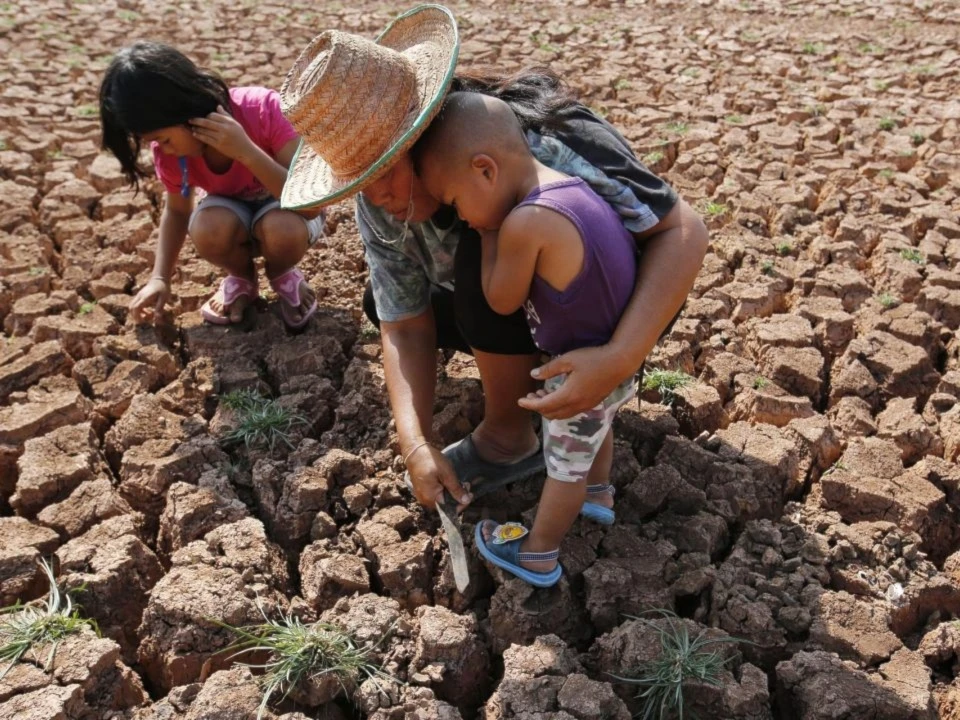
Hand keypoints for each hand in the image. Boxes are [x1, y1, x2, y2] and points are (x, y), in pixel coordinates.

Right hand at [129, 277, 170, 323]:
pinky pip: (135, 304)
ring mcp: (139, 295)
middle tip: (144, 321)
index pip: (136, 308)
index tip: (143, 321)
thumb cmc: (163, 288)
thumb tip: (157, 319)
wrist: (160, 278)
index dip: (137, 316)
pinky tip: (147, 311)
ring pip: (132, 306)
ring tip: (147, 316)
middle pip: (131, 308)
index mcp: (145, 298)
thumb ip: (159, 308)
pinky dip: (139, 309)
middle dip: (135, 316)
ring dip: (136, 313)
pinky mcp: (140, 295)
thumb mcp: (164, 299)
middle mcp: (139, 296)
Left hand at [189, 106, 253, 161]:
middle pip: (207, 122)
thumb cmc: (240, 136)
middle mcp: (225, 129)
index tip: (201, 116)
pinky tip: (195, 134)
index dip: (206, 115)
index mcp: (229, 122)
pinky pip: (206, 139)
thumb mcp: (235, 124)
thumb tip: (217, 106)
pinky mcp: (219, 145)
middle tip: (190, 119)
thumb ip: (226, 115)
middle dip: (196, 120)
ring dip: (197, 128)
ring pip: (205, 131)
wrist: (246, 151)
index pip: (213, 115)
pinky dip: (199, 136)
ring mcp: (221, 137)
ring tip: (193, 127)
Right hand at [405, 444, 471, 510]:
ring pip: (441, 499)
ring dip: (452, 492)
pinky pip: (436, 494)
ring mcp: (423, 496)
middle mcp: (425, 500)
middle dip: (457, 496)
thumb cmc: (431, 461)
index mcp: (431, 498)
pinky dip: (444, 489)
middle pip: (446, 505)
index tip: (470, 494)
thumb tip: (466, 501)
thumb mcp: (447, 474)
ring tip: (459, 482)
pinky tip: (449, 481)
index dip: (462, 503)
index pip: (450, 508)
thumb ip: (456, 489)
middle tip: (466, 485)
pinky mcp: (422, 490)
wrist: (415, 451)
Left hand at [519, 345, 633, 419]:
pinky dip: (560, 407)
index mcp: (568, 395)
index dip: (529, 404)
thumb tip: (533, 375)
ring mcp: (585, 406)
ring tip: (543, 392)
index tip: (519, 400)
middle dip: (538, 407)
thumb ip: (549, 369)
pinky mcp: (592, 403)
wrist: (619, 362)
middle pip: (551, 414)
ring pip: (561, 414)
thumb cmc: (593, 358)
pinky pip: (571, 411)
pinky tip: (559, 393)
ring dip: (549, 407)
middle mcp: (576, 405)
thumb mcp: (568, 359)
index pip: (543, 405)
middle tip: (531, 394)